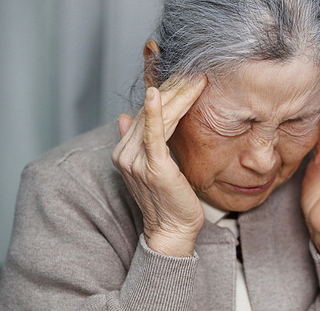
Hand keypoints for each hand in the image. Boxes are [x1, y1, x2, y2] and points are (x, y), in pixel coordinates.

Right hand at [112, 77, 206, 256]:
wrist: (172, 230)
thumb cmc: (169, 200)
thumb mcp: (152, 167)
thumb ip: (139, 142)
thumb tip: (124, 117)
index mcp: (124, 152)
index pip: (144, 115)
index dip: (165, 95)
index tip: (183, 78)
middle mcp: (124, 154)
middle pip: (150, 112)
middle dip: (174, 90)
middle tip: (195, 72)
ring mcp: (135, 160)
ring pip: (156, 118)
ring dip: (176, 96)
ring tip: (195, 79)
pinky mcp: (152, 166)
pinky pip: (153, 134)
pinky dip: (155, 112)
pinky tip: (159, 93)